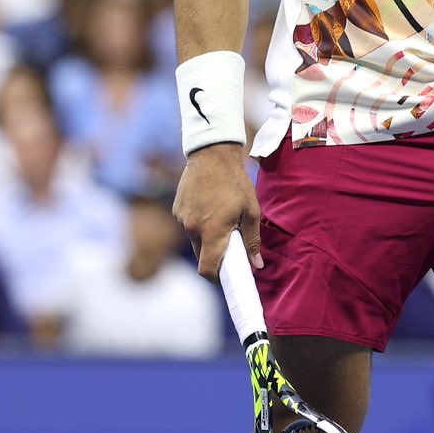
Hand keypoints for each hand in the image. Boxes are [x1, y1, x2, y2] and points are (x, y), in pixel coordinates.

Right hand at [174, 143, 261, 280]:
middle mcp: (193, 229)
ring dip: (206, 237)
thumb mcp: (251, 210)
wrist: (212, 154)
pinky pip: (187, 225)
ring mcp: (182, 219)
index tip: (226, 276)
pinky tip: (209, 206)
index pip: (207, 269)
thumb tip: (256, 264)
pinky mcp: (176, 209)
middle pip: (201, 256)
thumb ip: (252, 239)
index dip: (216, 278)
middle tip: (229, 244)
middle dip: (214, 256)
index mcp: (212, 231)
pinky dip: (198, 223)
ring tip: (220, 218)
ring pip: (194, 240)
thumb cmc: (235, 182)